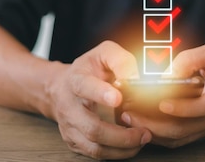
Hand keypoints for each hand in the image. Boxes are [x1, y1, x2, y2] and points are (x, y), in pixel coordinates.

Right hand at [46, 40, 151, 158]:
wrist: (61, 88)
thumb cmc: (88, 70)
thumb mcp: (103, 53)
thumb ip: (120, 60)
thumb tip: (135, 77)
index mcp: (75, 80)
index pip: (84, 87)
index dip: (100, 93)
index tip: (118, 98)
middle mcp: (69, 107)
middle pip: (92, 128)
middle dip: (121, 134)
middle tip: (144, 131)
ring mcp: (70, 128)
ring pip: (95, 147)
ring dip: (122, 147)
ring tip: (143, 139)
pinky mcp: (74, 142)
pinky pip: (95, 154)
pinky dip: (117, 153)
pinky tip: (132, 145)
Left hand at [119, 42, 204, 147]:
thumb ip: (193, 58)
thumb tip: (169, 70)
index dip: (183, 107)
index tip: (162, 101)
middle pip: (184, 128)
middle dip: (153, 122)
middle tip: (129, 111)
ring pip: (178, 137)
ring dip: (151, 130)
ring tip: (129, 118)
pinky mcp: (202, 132)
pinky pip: (179, 140)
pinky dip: (158, 135)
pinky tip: (142, 125)